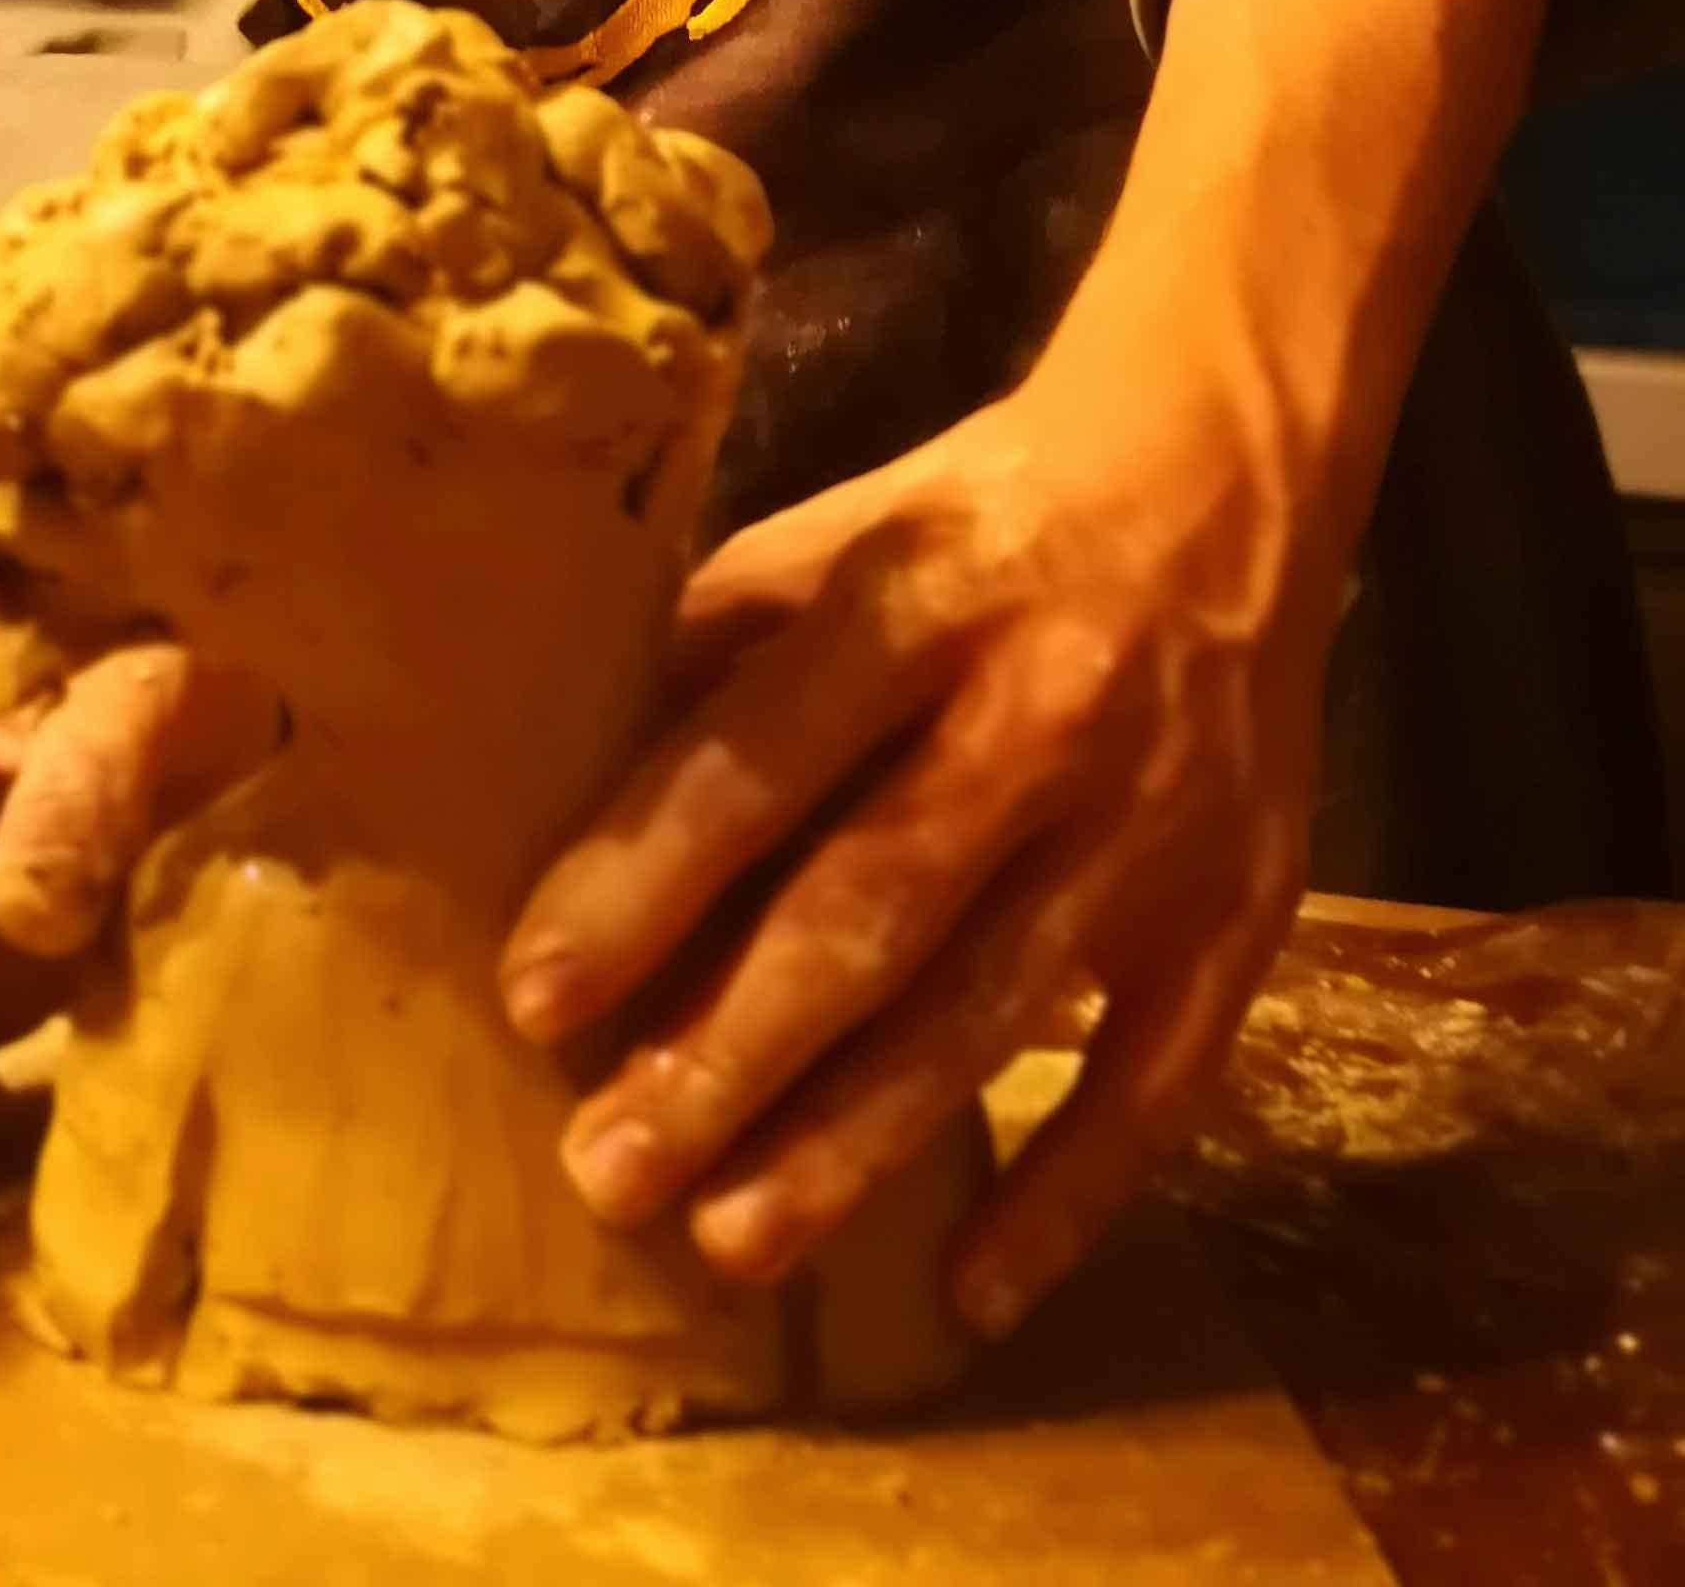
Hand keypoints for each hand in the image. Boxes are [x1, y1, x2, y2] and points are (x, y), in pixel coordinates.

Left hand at [496, 363, 1333, 1342]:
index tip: (534, 999)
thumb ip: (719, 653)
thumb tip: (577, 809)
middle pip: (865, 912)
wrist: (1221, 484)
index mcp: (915, 599)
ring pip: (986, 1012)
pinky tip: (969, 1294)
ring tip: (730, 1244)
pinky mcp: (1243, 913)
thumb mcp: (837, 534)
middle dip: (726, 1057)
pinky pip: (1156, 1084)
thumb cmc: (976, 518)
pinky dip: (1066, 1197)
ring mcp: (1152, 829)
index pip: (756, 757)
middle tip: (606, 1172)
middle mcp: (1039, 717)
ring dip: (854, 1144)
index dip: (641, 881)